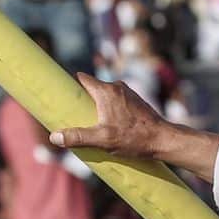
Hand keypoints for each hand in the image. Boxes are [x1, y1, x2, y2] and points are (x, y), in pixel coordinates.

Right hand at [50, 74, 218, 181]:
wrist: (163, 139)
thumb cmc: (134, 138)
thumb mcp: (102, 139)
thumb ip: (78, 137)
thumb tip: (55, 137)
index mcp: (106, 91)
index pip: (83, 78)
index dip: (71, 84)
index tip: (62, 93)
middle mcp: (117, 87)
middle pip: (93, 88)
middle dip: (83, 99)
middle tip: (73, 114)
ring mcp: (128, 93)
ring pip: (105, 95)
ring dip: (98, 106)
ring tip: (91, 122)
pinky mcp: (136, 102)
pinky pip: (116, 101)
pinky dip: (109, 109)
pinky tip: (108, 125)